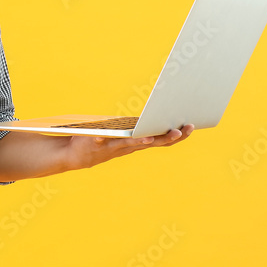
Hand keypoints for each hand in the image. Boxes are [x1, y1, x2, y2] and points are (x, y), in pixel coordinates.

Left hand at [63, 124, 194, 171]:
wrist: (75, 155)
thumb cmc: (101, 141)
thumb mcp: (122, 134)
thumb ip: (135, 127)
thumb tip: (153, 111)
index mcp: (137, 141)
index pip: (162, 139)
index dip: (177, 135)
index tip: (191, 125)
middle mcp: (130, 146)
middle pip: (154, 142)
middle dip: (170, 136)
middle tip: (183, 129)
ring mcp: (115, 146)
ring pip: (133, 144)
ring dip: (144, 140)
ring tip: (153, 136)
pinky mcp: (98, 144)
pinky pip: (105, 141)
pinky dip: (109, 139)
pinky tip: (109, 136)